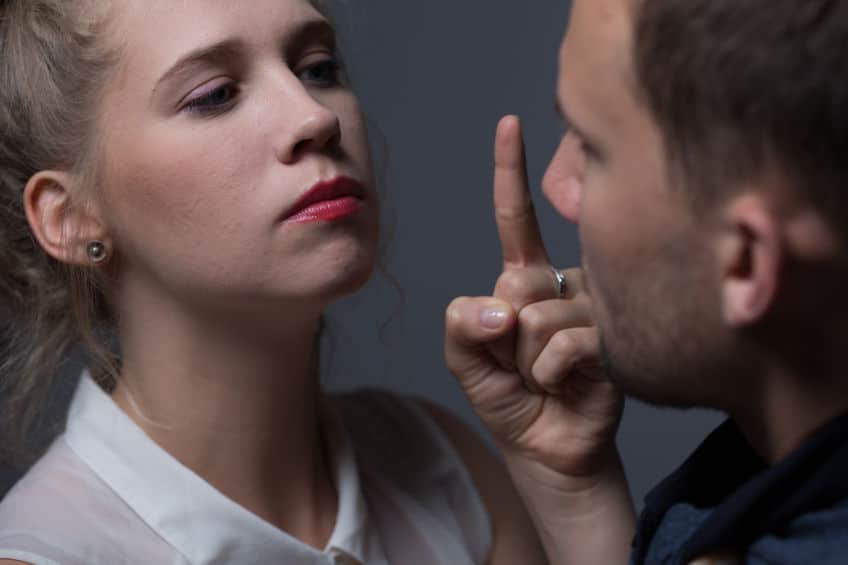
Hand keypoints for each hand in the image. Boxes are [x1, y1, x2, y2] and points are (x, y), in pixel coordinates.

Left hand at [445, 116, 623, 479]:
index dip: (510, 172)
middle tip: (520, 361)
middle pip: (516, 281)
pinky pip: (562, 346)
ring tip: (543, 377)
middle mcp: (563, 282)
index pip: (515, 218)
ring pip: (537, 318)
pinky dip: (548, 375)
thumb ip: (463, 323)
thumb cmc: (507, 396)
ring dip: (525, 362)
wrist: (545, 447)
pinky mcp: (613, 339)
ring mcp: (592, 308)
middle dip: (502, 333)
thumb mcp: (465, 358)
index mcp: (526, 275)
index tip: (509, 123)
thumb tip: (506, 308)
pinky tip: (563, 385)